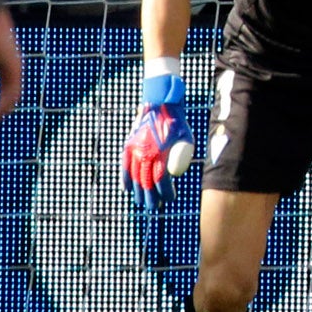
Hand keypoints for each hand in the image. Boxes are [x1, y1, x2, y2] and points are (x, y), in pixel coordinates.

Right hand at [122, 69, 192, 202]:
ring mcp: (135, 150)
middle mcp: (145, 154)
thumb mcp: (186, 138)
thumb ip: (182, 156)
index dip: (165, 192)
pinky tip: (127, 189)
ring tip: (141, 202)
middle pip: (146, 182)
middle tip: (153, 207)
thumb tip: (174, 174)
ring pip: (134, 177)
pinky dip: (125, 178)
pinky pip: (124, 166)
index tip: (170, 199)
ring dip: (138, 192)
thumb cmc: (177, 122)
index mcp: (161, 153)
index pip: (161, 180)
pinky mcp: (128, 145)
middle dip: (150, 197)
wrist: (160, 103)